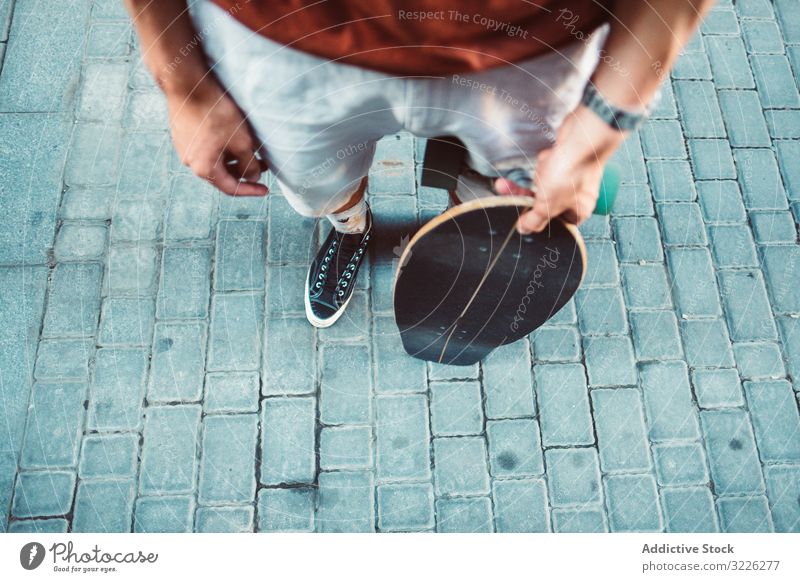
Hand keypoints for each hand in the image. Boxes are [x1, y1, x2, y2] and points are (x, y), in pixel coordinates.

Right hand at [166, 78, 268, 195]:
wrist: (187, 84)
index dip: (251, 190)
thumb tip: (252, 177)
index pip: (231, 188)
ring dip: (234, 159)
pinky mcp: (183, 134)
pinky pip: (206, 148)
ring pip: (215, 160)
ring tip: (252, 149)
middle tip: (263, 165)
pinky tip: (234, 137)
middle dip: (244, 171)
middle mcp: (190, 162)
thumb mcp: (242, 142)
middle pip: (222, 175)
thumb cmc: (216, 113)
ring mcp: (184, 148)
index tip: (265, 190)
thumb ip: (249, 165)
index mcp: (204, 169)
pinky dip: (222, 148)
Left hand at [494, 104, 625, 233]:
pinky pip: (545, 168)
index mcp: (578, 210)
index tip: (520, 219)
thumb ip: (535, 219)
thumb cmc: (571, 172)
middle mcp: (576, 195)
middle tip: (505, 195)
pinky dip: (538, 166)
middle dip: (523, 198)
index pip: (554, 223)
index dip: (537, 221)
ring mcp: (571, 176)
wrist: (581, 137)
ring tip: (505, 183)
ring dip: (525, 182)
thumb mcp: (547, 204)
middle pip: (544, 203)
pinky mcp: (564, 160)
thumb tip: (525, 230)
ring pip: (542, 185)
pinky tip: (540, 162)